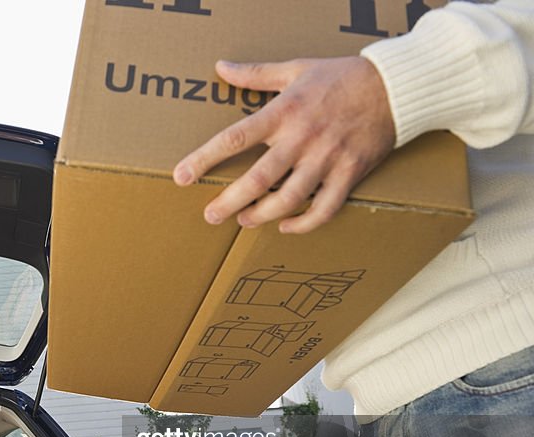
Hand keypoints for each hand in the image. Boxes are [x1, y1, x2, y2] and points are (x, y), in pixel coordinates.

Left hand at [173, 57, 394, 233]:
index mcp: (284, 112)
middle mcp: (302, 138)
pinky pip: (325, 209)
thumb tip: (221, 67)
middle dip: (229, 201)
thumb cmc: (342, 77)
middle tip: (210, 215)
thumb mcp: (296, 69)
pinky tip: (286, 227)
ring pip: (289, 199)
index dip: (205, 159)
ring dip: (262, 215)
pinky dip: (304, 224)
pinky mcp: (350, 173)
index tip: (181, 176)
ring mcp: (327, 158)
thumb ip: (255, 74)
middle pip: (258, 179)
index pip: (235, 138)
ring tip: (244, 221)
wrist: (397, 85)